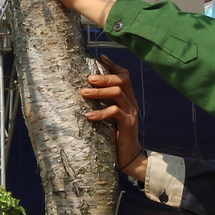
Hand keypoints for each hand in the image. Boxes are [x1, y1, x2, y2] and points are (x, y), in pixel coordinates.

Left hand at [82, 57, 145, 180]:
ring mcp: (131, 113)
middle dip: (105, 77)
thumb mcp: (109, 118)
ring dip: (100, 92)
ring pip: (118, 93)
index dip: (114, 65)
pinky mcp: (128, 124)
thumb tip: (83, 93)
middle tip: (88, 78)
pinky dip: (101, 112)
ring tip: (84, 93)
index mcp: (128, 99)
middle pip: (123, 80)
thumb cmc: (114, 137)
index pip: (125, 76)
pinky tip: (89, 115)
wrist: (129, 158)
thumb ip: (103, 105)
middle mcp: (131, 103)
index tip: (101, 57)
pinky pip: (115, 112)